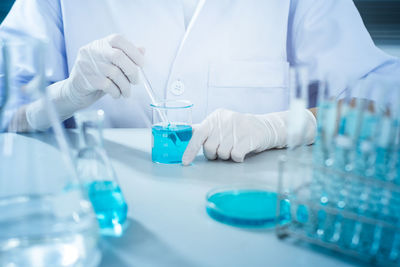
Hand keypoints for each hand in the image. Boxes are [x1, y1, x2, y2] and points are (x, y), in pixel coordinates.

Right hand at [63, 34, 144, 106]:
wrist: (74, 91)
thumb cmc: (97, 76)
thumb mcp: (111, 64)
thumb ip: (125, 56)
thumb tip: (142, 50)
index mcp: (100, 44)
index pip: (118, 39)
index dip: (133, 50)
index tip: (142, 64)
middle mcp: (92, 50)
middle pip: (118, 56)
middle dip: (132, 71)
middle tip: (136, 81)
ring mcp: (87, 64)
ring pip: (114, 73)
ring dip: (125, 86)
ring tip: (127, 92)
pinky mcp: (85, 78)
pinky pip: (107, 85)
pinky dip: (116, 92)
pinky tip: (117, 94)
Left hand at [182, 109, 315, 164]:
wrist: (265, 127)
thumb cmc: (238, 130)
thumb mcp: (220, 125)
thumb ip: (204, 130)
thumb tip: (184, 132)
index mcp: (215, 117)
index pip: (198, 134)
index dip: (190, 150)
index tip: (185, 162)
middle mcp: (225, 120)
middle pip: (209, 148)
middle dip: (214, 154)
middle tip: (223, 150)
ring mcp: (238, 128)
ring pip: (222, 153)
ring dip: (227, 156)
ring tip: (234, 148)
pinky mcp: (250, 136)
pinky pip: (235, 155)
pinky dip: (238, 158)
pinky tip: (242, 151)